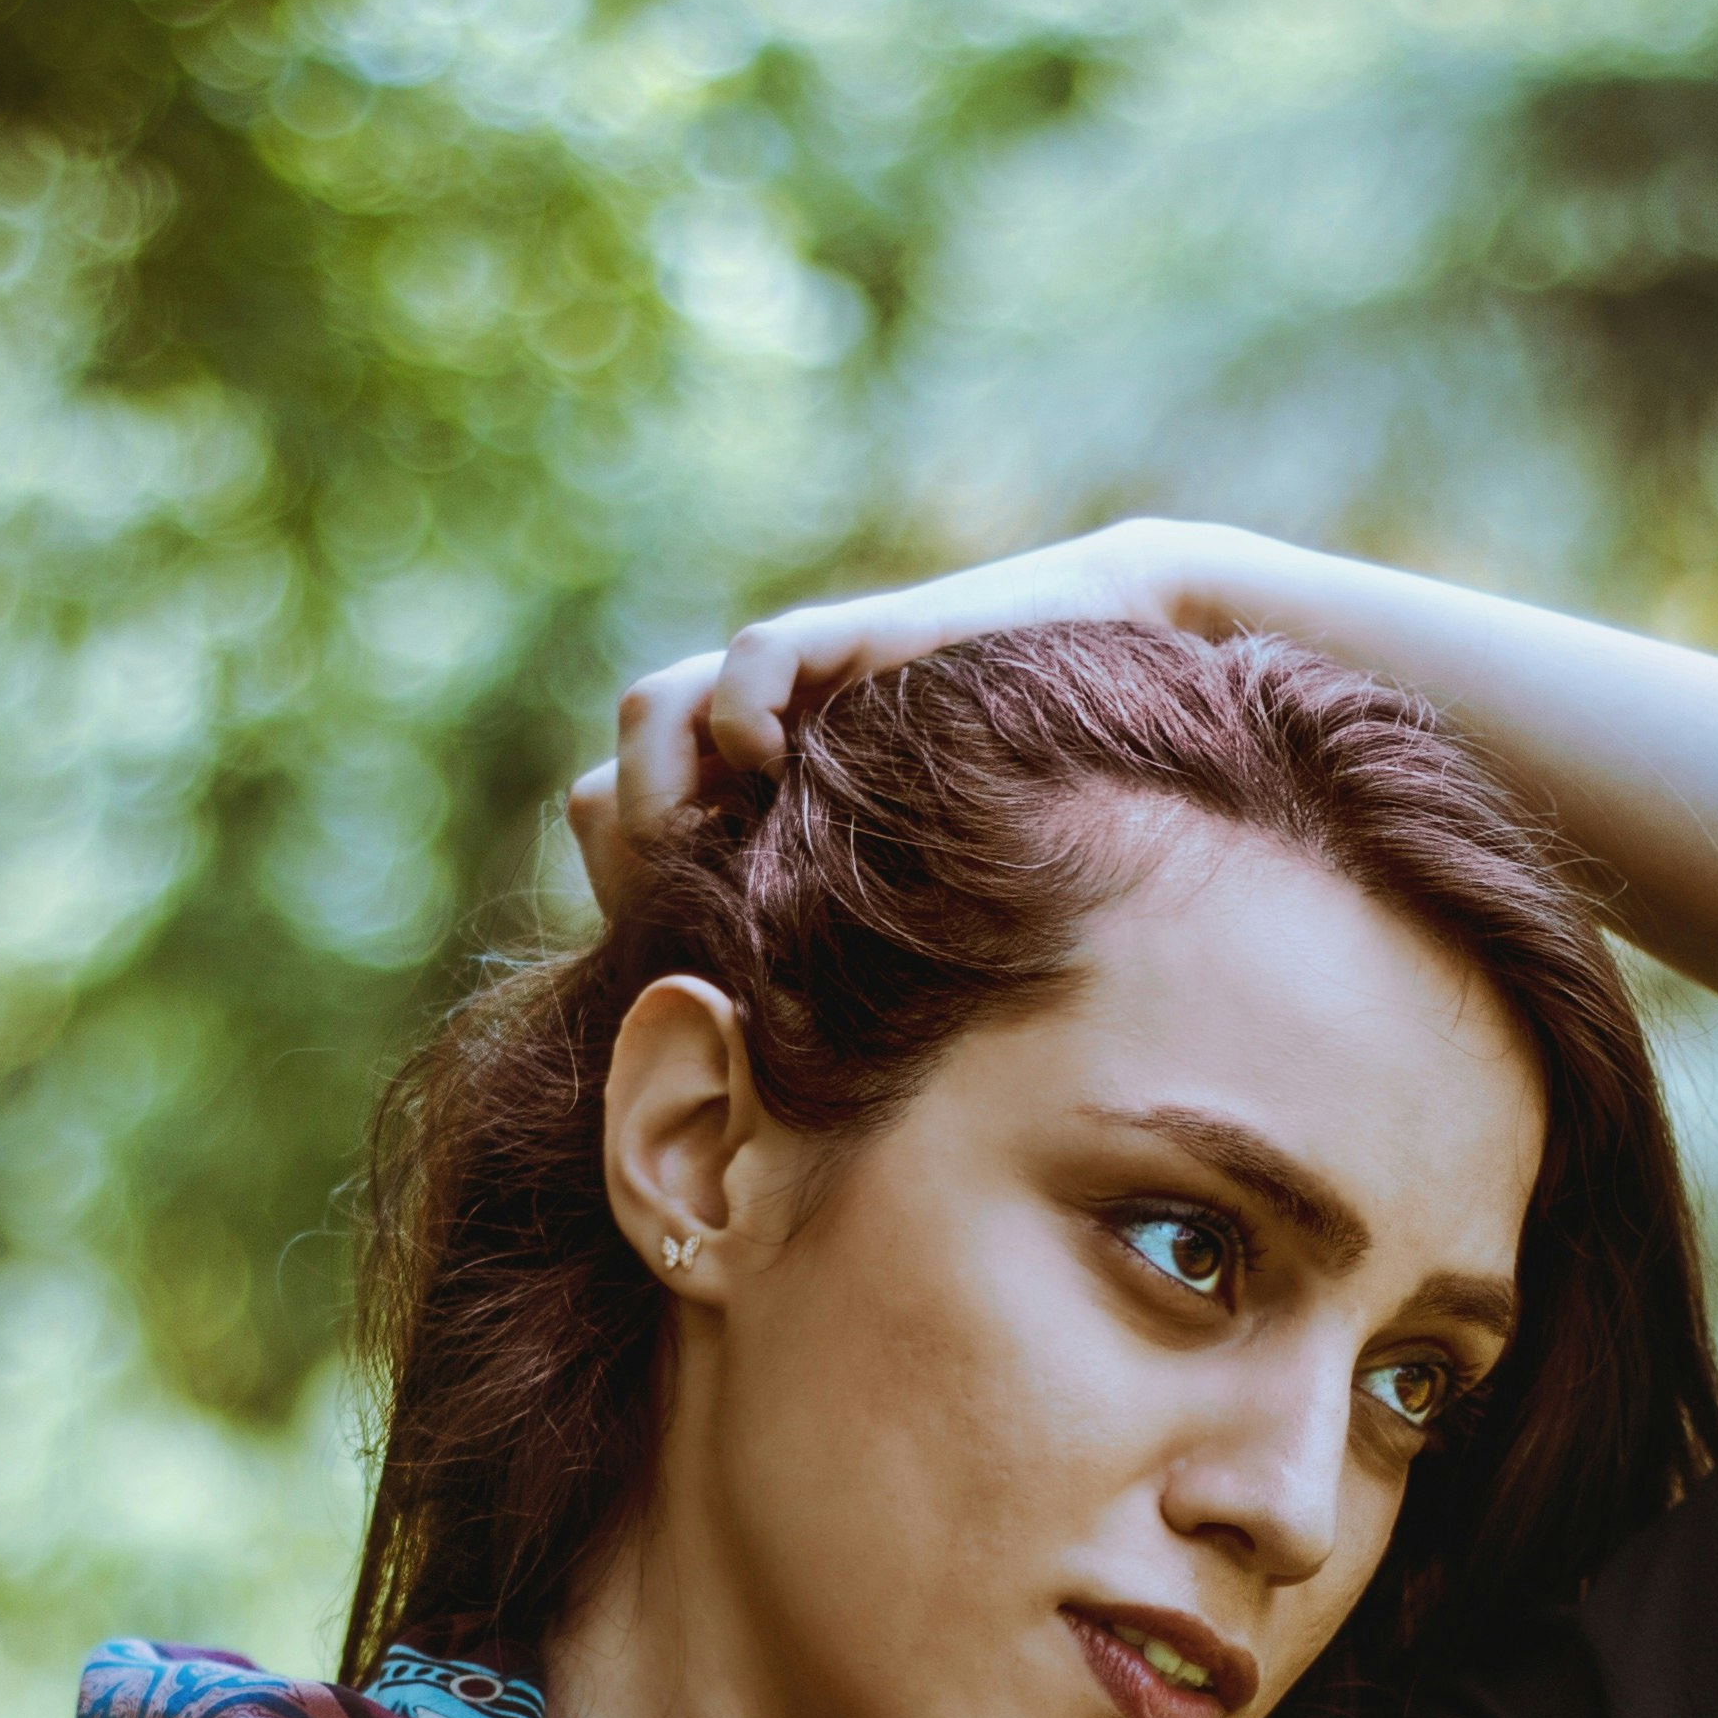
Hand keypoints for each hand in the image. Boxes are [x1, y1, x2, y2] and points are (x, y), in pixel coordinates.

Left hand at [561, 519, 1241, 918]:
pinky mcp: (845, 638)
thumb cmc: (1023, 825)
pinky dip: (739, 711)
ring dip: (656, 786)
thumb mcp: (915, 914)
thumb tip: (767, 1080)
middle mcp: (751, 754)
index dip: (623, 902)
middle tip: (686, 916)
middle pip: (609, 790)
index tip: (678, 964)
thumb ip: (837, 964)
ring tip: (709, 843)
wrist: (1109, 701)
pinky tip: (774, 764)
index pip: (615, 845)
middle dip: (628, 860)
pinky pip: (752, 657)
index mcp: (748, 818)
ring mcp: (790, 692)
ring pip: (652, 709)